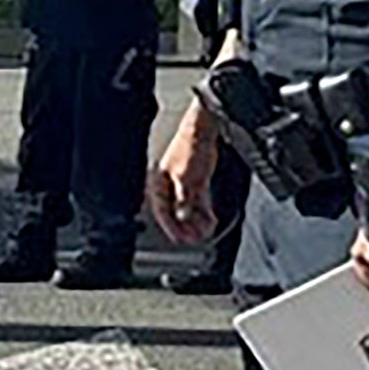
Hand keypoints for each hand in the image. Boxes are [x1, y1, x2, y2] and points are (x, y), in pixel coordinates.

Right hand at [149, 98, 219, 243]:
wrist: (203, 128)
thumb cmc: (190, 147)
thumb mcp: (187, 180)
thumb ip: (184, 201)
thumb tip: (182, 218)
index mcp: (158, 183)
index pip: (162, 213)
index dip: (172, 229)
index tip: (182, 241)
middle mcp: (167, 183)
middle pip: (174, 212)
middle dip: (185, 228)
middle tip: (195, 240)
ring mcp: (181, 181)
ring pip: (187, 207)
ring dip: (195, 221)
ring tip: (205, 232)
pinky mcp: (194, 177)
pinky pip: (197, 199)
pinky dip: (203, 210)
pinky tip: (210, 218)